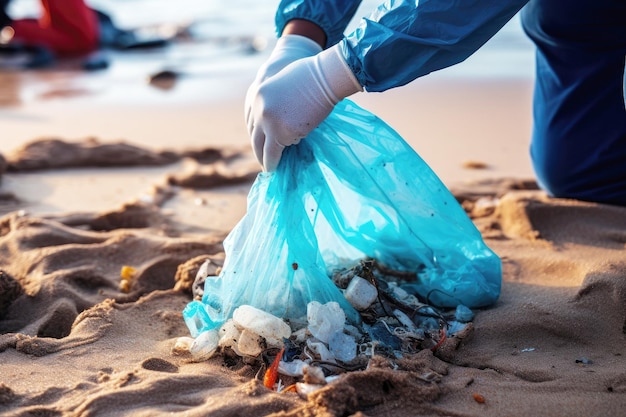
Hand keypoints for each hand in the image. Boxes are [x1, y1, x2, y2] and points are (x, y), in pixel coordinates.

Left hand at [247, 44, 361, 170]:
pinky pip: (272, 153)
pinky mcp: (280, 133)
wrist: (325, 77)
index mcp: (256, 95)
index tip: (261, 142)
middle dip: (258, 148)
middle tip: (262, 159)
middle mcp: (258, 109)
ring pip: (260, 146)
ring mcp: (267, 121)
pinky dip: (271, 163)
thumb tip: (283, 117)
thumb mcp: (285, 85)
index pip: (251, 120)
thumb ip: (279, 100)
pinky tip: (274, 168)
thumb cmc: (313, 76)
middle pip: (253, 134)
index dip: (257, 134)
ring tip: (268, 167)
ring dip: (263, 159)